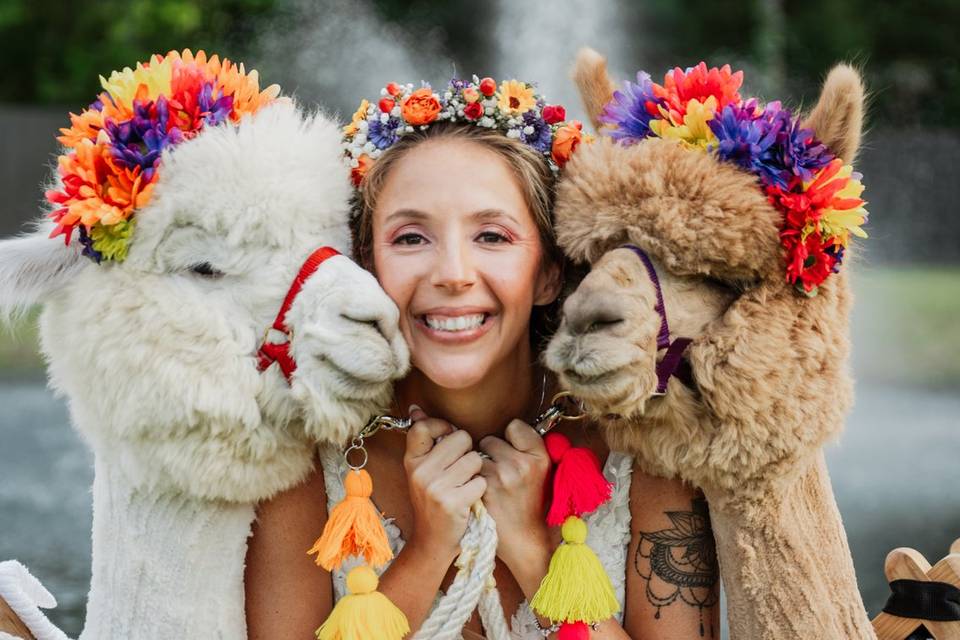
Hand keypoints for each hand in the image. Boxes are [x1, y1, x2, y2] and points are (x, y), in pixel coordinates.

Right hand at [403, 405, 486, 562]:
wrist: (432, 542)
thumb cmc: (432, 501)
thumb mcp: (421, 470)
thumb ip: (422, 439)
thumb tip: (416, 408)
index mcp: (411, 460)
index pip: (424, 426)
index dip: (444, 428)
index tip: (449, 441)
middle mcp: (419, 472)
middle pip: (460, 438)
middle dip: (467, 452)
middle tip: (460, 470)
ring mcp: (434, 487)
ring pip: (474, 459)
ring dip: (476, 472)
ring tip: (464, 484)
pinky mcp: (452, 502)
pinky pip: (480, 481)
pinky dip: (480, 489)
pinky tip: (469, 499)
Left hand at [478, 419, 552, 572]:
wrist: (524, 538)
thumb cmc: (531, 502)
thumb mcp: (542, 472)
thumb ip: (529, 447)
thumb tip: (509, 425)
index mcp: (539, 457)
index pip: (514, 426)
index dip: (509, 438)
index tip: (511, 450)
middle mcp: (521, 464)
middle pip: (490, 439)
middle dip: (490, 452)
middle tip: (499, 471)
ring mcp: (501, 476)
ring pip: (475, 455)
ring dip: (478, 466)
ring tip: (490, 483)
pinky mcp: (483, 489)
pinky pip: (468, 471)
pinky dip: (471, 479)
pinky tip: (481, 491)